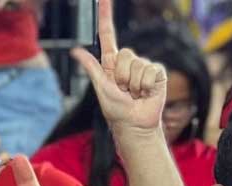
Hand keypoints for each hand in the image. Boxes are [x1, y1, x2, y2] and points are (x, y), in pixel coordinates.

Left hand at [67, 0, 168, 135]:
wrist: (134, 123)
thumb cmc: (116, 109)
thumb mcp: (100, 87)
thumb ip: (91, 67)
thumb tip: (74, 50)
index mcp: (111, 62)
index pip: (109, 34)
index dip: (106, 16)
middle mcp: (128, 61)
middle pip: (124, 53)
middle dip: (121, 75)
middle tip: (123, 90)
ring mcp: (143, 66)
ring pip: (137, 64)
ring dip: (134, 83)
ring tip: (134, 94)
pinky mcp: (157, 73)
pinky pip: (150, 71)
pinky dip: (146, 85)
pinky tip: (146, 93)